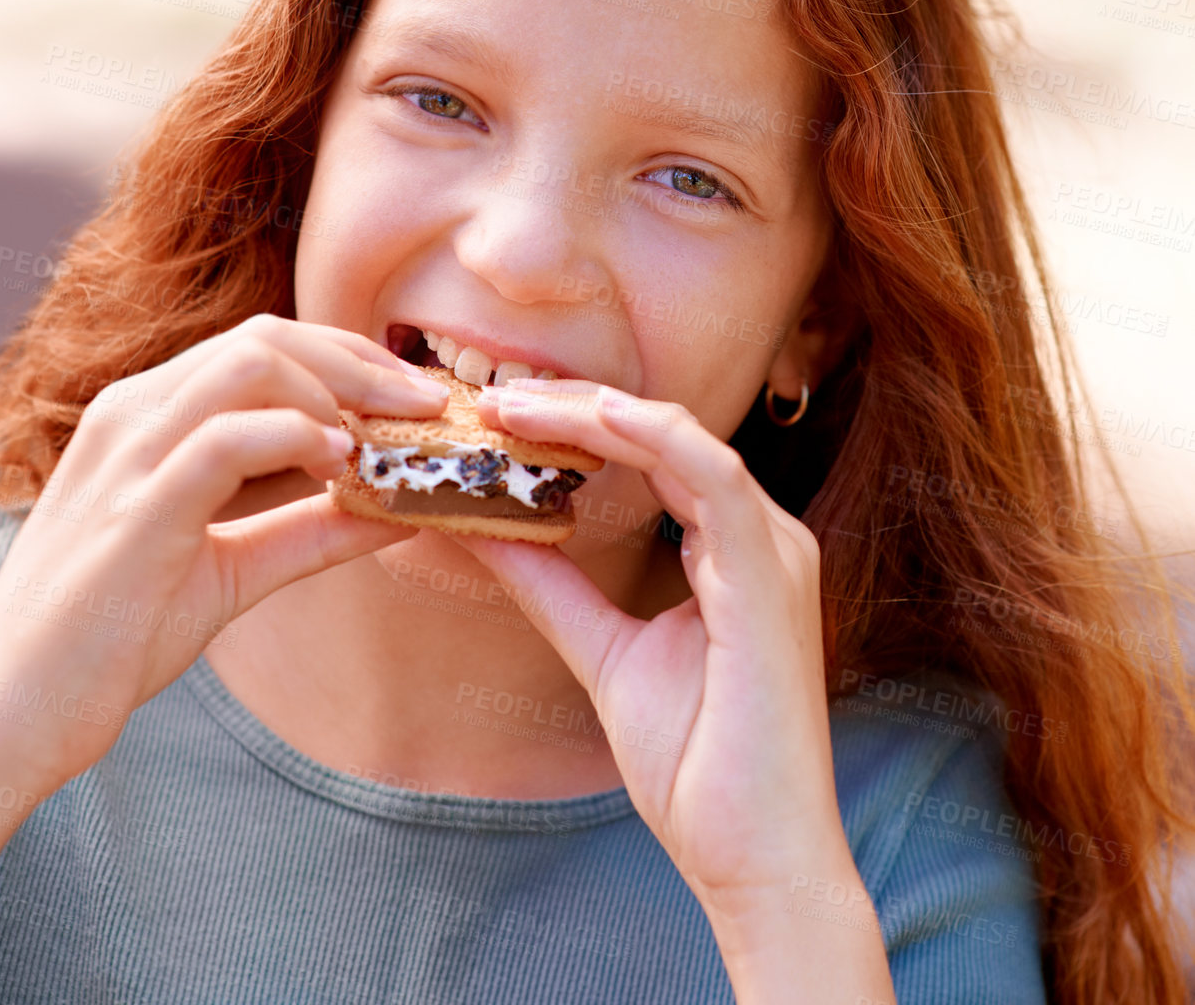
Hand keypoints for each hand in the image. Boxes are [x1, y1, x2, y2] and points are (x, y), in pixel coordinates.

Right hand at [0, 314, 447, 785]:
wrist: (13, 709)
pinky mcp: (133, 506)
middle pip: (266, 338)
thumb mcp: (231, 567)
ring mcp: (128, 452)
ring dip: (338, 391)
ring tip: (385, 437)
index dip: (349, 360)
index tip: (413, 399)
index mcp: (146, 414)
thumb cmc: (111, 634)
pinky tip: (340, 467)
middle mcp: (133, 412)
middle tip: (426, 405)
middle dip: (361, 362)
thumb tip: (399, 511)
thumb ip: (309, 530)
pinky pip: (226, 438)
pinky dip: (298, 438)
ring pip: (251, 365)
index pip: (262, 346)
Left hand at [450, 378, 850, 911]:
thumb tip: (485, 532)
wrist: (757, 859)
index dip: (577, 425)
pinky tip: (592, 420)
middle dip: (574, 406)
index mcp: (733, 548)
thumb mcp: (604, 652)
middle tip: (491, 399)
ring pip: (680, 440)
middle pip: (662, 434)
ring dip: (593, 412)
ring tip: (513, 406)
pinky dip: (649, 439)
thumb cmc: (699, 765)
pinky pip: (711, 479)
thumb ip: (553, 588)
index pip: (652, 454)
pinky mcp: (769, 578)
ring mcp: (773, 552)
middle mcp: (762, 536)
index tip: (497, 419)